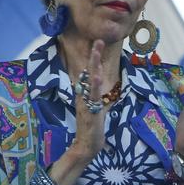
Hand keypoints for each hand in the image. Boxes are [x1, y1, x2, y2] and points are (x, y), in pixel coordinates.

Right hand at [71, 39, 107, 162]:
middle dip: (94, 55)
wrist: (86, 145)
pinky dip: (94, 85)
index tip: (98, 43)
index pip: (89, 71)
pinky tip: (96, 75)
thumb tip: (94, 82)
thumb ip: (92, 94)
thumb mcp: (92, 106)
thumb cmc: (90, 126)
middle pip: (89, 71)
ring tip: (97, 50)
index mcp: (85, 93)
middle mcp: (84, 95)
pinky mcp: (91, 110)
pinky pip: (92, 96)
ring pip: (90, 80)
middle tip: (99, 39)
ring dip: (94, 64)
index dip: (93, 58)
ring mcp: (87, 102)